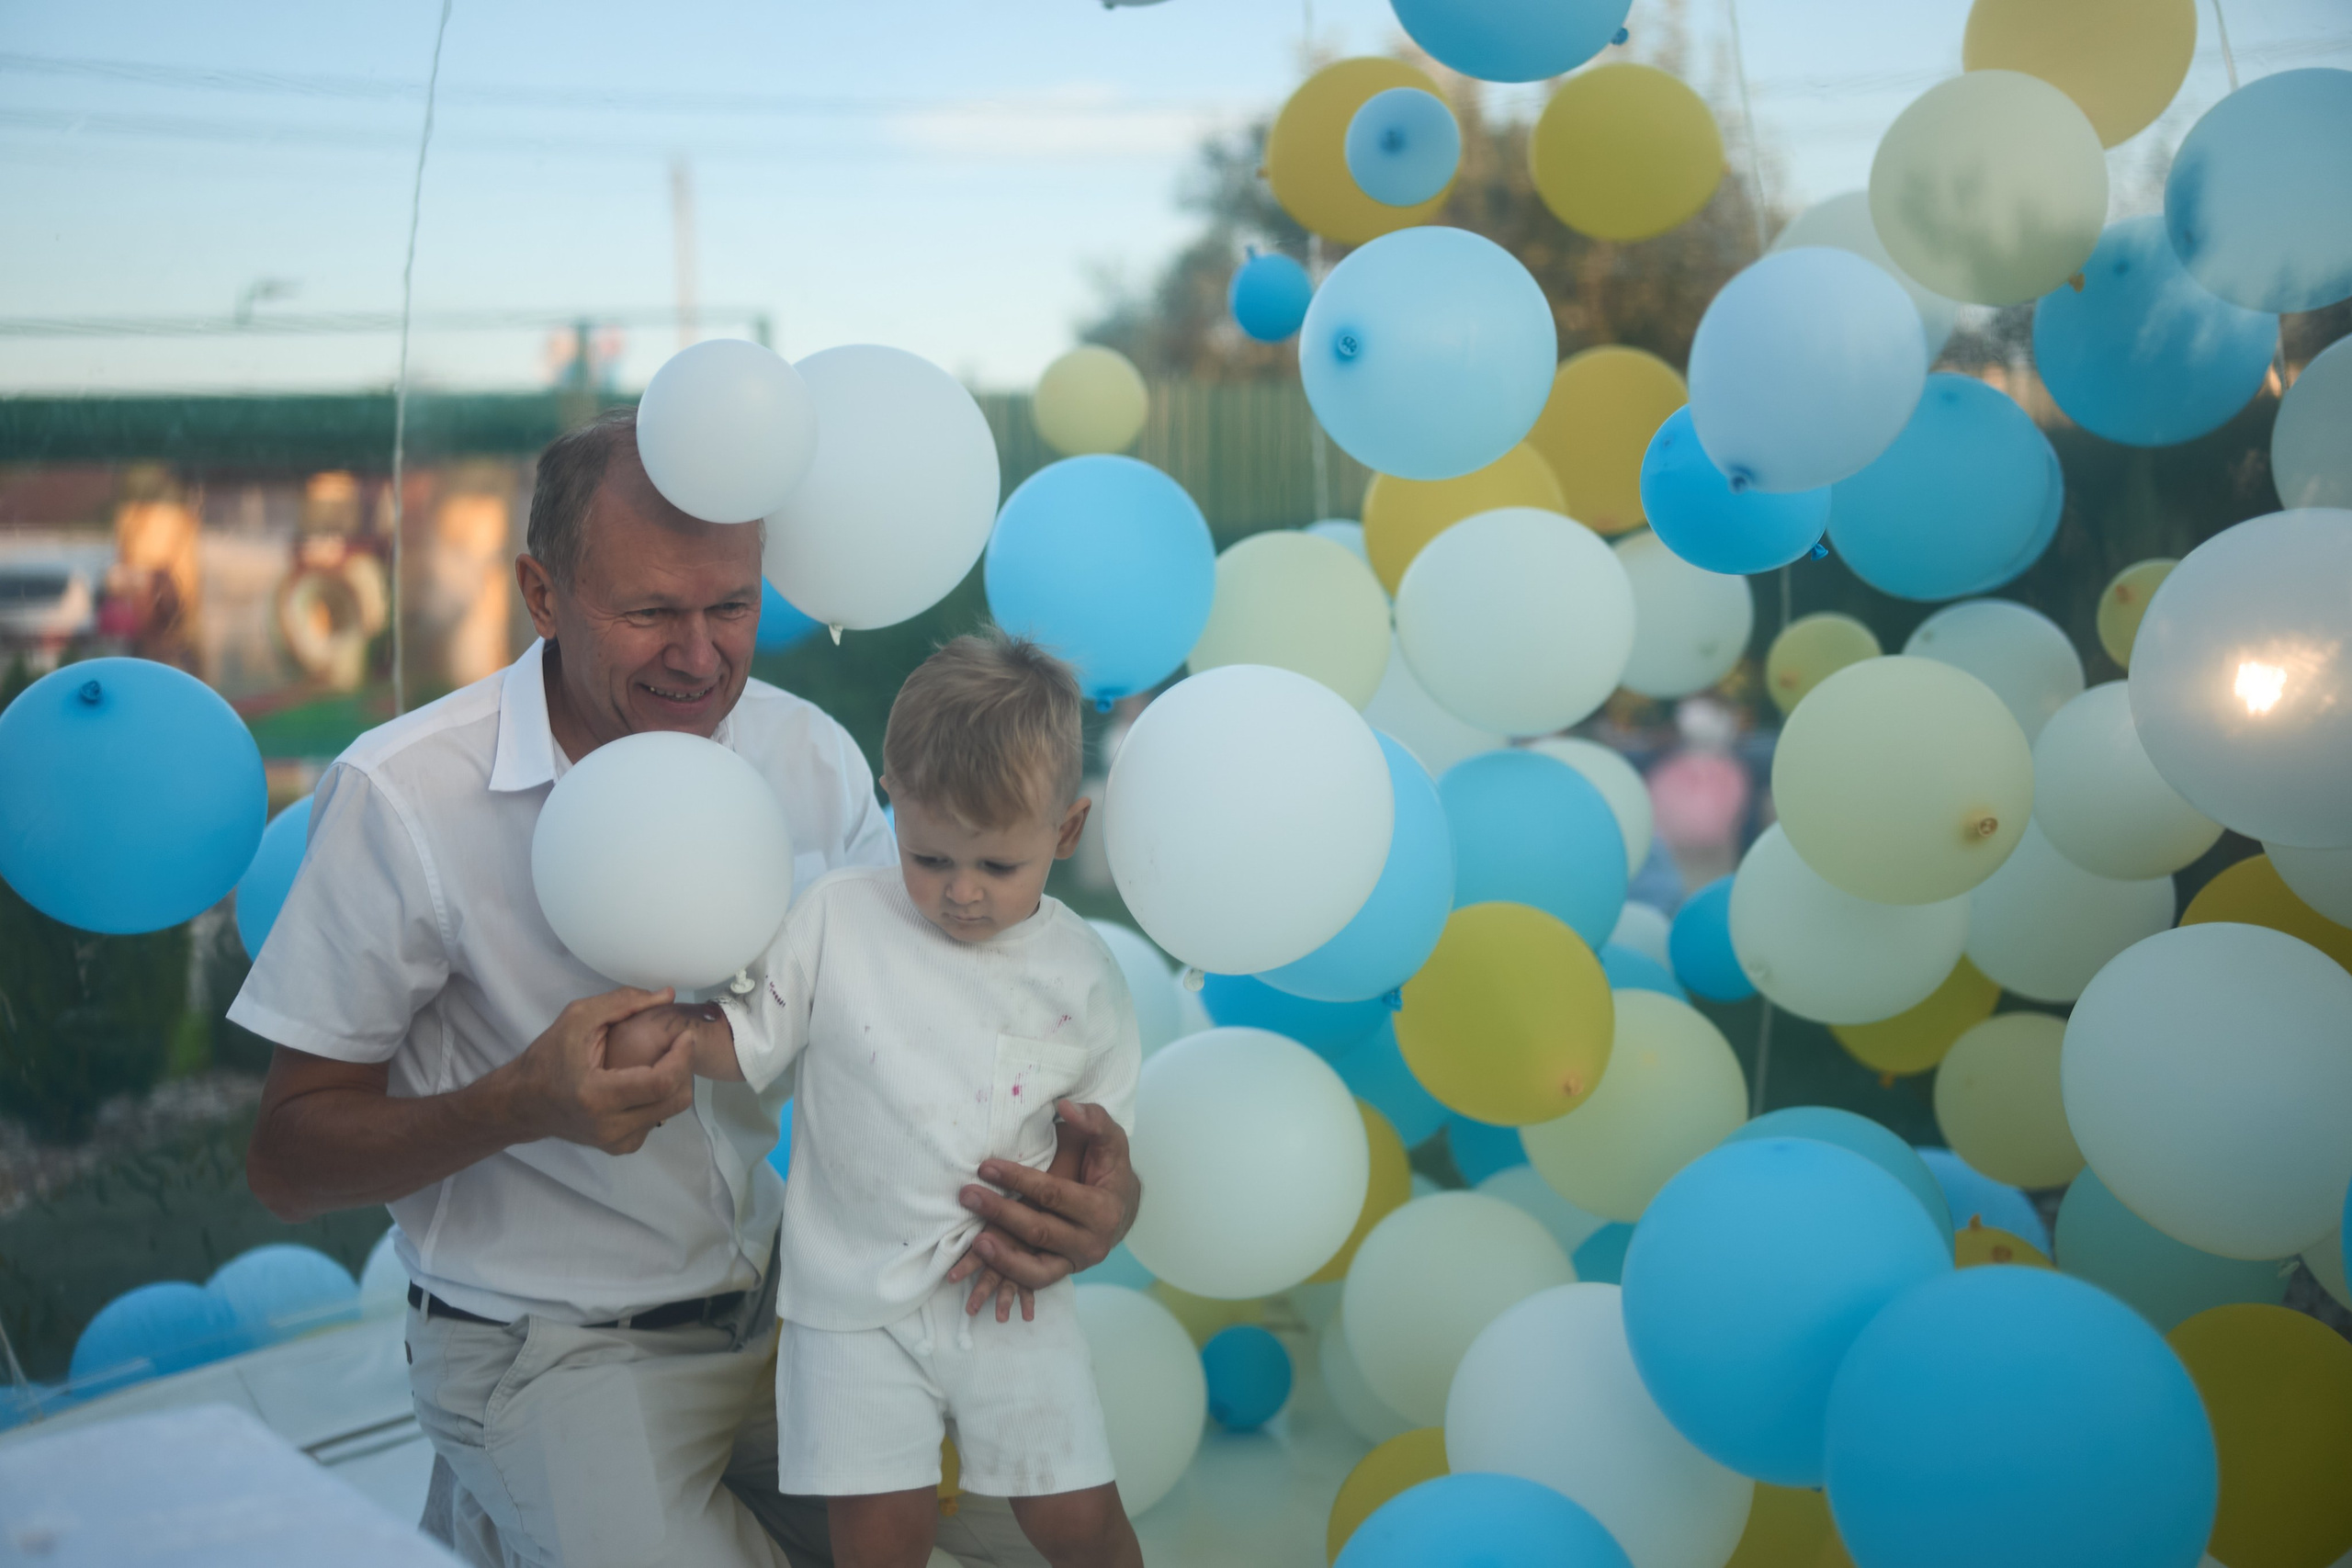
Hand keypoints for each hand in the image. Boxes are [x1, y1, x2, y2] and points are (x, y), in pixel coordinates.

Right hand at [503, 988, 694, 1154]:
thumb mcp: (577, 1018)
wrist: (522, 1103)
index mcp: (597, 1095)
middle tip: (678, 1046)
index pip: (660, 1082)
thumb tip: (669, 994)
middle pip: (673, 1100)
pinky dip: (659, 1100)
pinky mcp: (619, 1147)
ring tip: (661, 1061)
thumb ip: (623, 1002)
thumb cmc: (546, 1058)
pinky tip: (645, 1083)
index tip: (686, 1036)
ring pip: (670, 1112)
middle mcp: (609, 1125)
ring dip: (674, 1084)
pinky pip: (656, 1122)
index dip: (682, 1057)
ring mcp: (615, 1141)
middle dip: (684, 1069)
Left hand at [947, 1101, 1141, 1303]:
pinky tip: (982, 1260)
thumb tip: (1065, 1106)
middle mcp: (1091, 1243)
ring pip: (1035, 1269)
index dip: (1018, 1180)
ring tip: (974, 1241)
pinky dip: (1006, 1274)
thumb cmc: (1111, 1167)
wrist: (1123, 1207)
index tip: (985, 1166)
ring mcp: (1076, 1262)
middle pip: (1039, 1230)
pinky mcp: (1062, 1271)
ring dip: (1002, 1258)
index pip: (1052, 1194)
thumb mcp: (1111, 1140)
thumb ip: (1092, 1120)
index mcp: (1103, 1210)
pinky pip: (1032, 1280)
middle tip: (967, 1194)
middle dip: (1000, 1212)